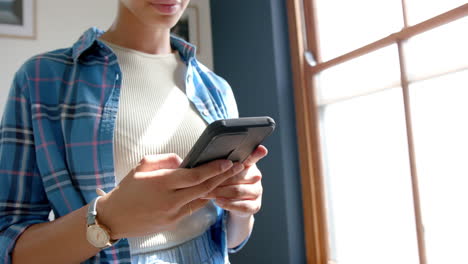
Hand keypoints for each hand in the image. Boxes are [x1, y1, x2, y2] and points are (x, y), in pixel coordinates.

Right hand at [97, 154, 244, 238]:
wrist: (114, 218)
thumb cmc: (127, 190)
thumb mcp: (141, 167)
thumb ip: (165, 160)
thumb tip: (183, 161)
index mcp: (162, 183)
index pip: (194, 175)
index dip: (213, 169)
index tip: (228, 162)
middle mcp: (170, 199)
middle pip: (204, 187)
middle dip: (223, 177)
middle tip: (239, 167)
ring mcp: (173, 213)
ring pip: (201, 199)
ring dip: (217, 188)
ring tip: (231, 177)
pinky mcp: (173, 222)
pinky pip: (193, 208)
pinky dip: (204, 198)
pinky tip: (213, 190)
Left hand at [204, 146, 267, 217]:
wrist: (231, 204)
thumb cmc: (225, 183)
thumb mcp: (222, 171)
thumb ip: (221, 163)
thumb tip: (210, 158)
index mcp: (249, 164)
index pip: (252, 157)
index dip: (256, 154)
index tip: (261, 149)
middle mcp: (256, 176)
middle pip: (238, 175)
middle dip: (220, 178)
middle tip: (205, 180)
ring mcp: (257, 191)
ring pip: (238, 191)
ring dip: (220, 192)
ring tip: (206, 192)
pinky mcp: (255, 205)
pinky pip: (243, 206)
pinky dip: (229, 204)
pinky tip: (218, 202)